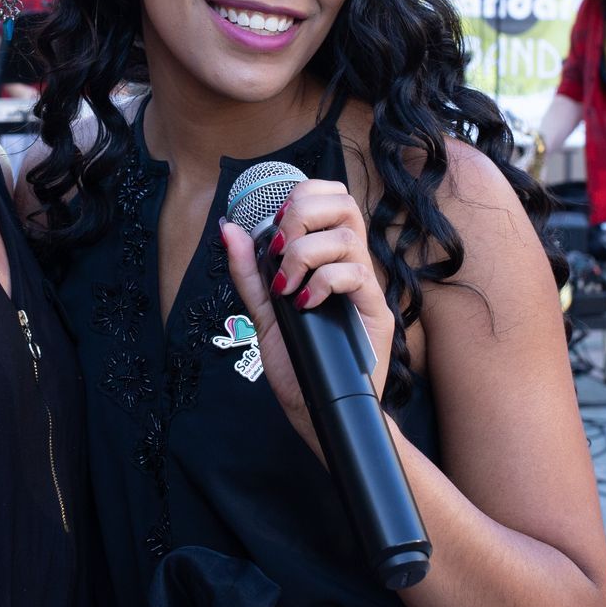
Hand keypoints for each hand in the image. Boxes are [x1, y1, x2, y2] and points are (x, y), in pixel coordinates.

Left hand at [217, 179, 396, 451]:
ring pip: (347, 237)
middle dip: (303, 215)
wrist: (318, 410)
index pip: (331, 198)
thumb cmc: (299, 362)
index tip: (276, 226)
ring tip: (287, 287)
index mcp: (330, 258)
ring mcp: (366, 287)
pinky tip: (304, 304)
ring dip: (305, 254)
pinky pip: (356, 274)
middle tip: (279, 251)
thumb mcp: (264, 312)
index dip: (303, 196)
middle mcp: (352, 265)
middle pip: (346, 204)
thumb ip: (249, 272)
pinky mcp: (376, 312)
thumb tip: (229, 229)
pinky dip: (323, 282)